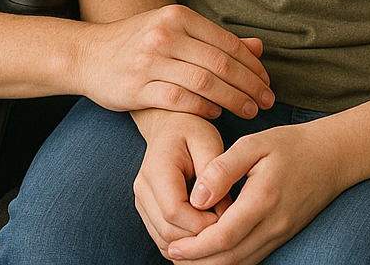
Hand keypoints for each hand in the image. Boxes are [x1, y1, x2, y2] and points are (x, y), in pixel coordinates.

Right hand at [76, 4, 272, 118]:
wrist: (88, 54)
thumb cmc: (138, 43)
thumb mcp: (174, 30)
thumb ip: (214, 40)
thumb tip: (258, 48)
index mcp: (178, 16)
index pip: (226, 42)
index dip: (252, 65)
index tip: (268, 82)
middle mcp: (165, 34)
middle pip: (220, 63)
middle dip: (249, 85)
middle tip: (268, 102)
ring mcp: (149, 60)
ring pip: (204, 82)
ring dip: (232, 99)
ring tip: (250, 111)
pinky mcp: (136, 86)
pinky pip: (178, 100)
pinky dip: (202, 108)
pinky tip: (216, 115)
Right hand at [133, 111, 230, 253]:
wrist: (171, 125)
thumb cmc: (192, 131)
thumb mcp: (208, 142)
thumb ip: (215, 175)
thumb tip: (220, 212)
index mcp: (157, 169)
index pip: (174, 211)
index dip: (202, 223)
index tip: (227, 217)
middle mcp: (143, 188)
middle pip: (168, 231)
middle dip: (200, 237)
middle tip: (226, 226)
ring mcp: (142, 201)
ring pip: (164, 241)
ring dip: (192, 244)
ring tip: (216, 228)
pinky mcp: (147, 211)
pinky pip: (163, 240)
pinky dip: (184, 244)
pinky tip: (204, 232)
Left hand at [165, 122, 345, 263]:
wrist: (331, 156)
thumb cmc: (290, 144)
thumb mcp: (254, 144)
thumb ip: (222, 169)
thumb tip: (196, 197)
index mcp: (263, 200)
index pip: (224, 237)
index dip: (195, 247)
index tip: (172, 246)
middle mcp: (274, 225)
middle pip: (231, 259)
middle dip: (198, 262)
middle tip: (171, 254)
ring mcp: (282, 234)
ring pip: (243, 263)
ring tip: (186, 257)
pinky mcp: (284, 235)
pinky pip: (254, 257)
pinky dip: (231, 260)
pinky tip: (213, 252)